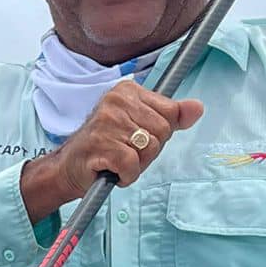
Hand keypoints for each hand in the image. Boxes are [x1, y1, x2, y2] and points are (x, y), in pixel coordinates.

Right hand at [20, 81, 204, 221]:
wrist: (67, 168)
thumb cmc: (105, 147)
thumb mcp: (140, 125)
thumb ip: (171, 115)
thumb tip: (197, 108)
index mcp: (128, 91)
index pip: (170, 112)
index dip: (159, 134)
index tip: (137, 137)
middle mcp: (116, 101)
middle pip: (162, 131)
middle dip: (149, 151)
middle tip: (126, 152)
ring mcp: (106, 122)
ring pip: (149, 148)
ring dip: (137, 164)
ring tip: (117, 161)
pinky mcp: (100, 144)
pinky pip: (132, 164)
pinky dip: (126, 175)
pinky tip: (112, 171)